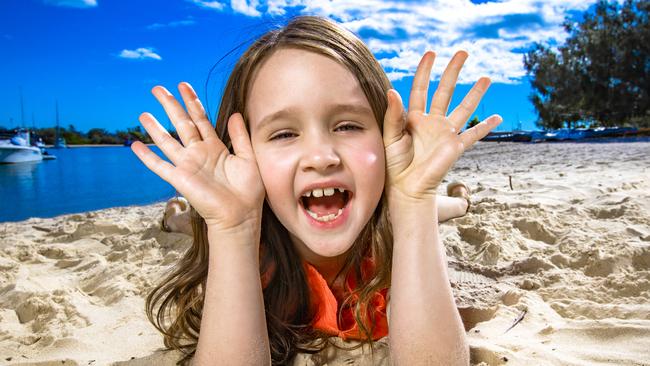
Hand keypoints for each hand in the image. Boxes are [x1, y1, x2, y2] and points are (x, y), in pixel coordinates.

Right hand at [131, 82, 264, 232]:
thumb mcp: (249, 158)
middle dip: (170, 106)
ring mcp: (188, 165)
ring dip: (155, 128)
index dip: (192, 102)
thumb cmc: (248, 191)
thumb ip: (240, 136)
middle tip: (157, 88)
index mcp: (215, 147)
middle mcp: (199, 153)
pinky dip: (147, 156)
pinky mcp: (180, 179)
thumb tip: (235, 113)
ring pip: (167, 141)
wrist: (241, 215)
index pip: (201, 119)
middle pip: (181, 124)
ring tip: (143, 113)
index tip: (182, 85)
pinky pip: (160, 166)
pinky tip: (134, 145)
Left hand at [383, 51, 501, 203]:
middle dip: (453, 71)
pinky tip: (497, 118)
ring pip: (463, 108)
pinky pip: (473, 134)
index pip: (421, 88)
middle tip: (463, 52)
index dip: (425, 71)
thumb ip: (393, 115)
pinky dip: (485, 127)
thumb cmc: (394, 164)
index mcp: (413, 118)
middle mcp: (432, 122)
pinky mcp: (455, 147)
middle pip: (445, 91)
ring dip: (475, 93)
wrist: (406, 188)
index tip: (431, 53)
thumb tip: (393, 91)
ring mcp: (445, 133)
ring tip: (487, 78)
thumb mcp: (389, 137)